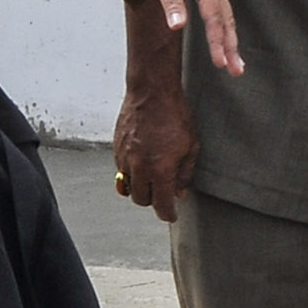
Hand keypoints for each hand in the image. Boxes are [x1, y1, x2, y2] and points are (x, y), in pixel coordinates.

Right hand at [114, 73, 198, 219]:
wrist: (152, 92)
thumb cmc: (174, 115)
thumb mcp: (190, 146)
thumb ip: (185, 173)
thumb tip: (180, 191)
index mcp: (160, 170)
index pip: (160, 204)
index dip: (167, 214)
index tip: (170, 215)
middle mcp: (139, 167)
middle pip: (141, 199)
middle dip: (152, 200)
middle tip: (162, 194)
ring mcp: (124, 157)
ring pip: (127, 186)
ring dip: (139, 186)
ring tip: (151, 177)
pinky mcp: (116, 147)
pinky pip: (121, 169)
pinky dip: (130, 171)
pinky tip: (142, 161)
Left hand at [136, 0, 244, 78]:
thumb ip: (171, 1)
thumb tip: (178, 26)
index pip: (214, 17)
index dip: (217, 41)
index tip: (219, 62)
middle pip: (226, 21)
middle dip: (231, 47)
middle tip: (236, 71)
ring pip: (227, 19)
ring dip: (232, 43)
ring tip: (237, 67)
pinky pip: (222, 15)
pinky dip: (226, 32)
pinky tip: (228, 47)